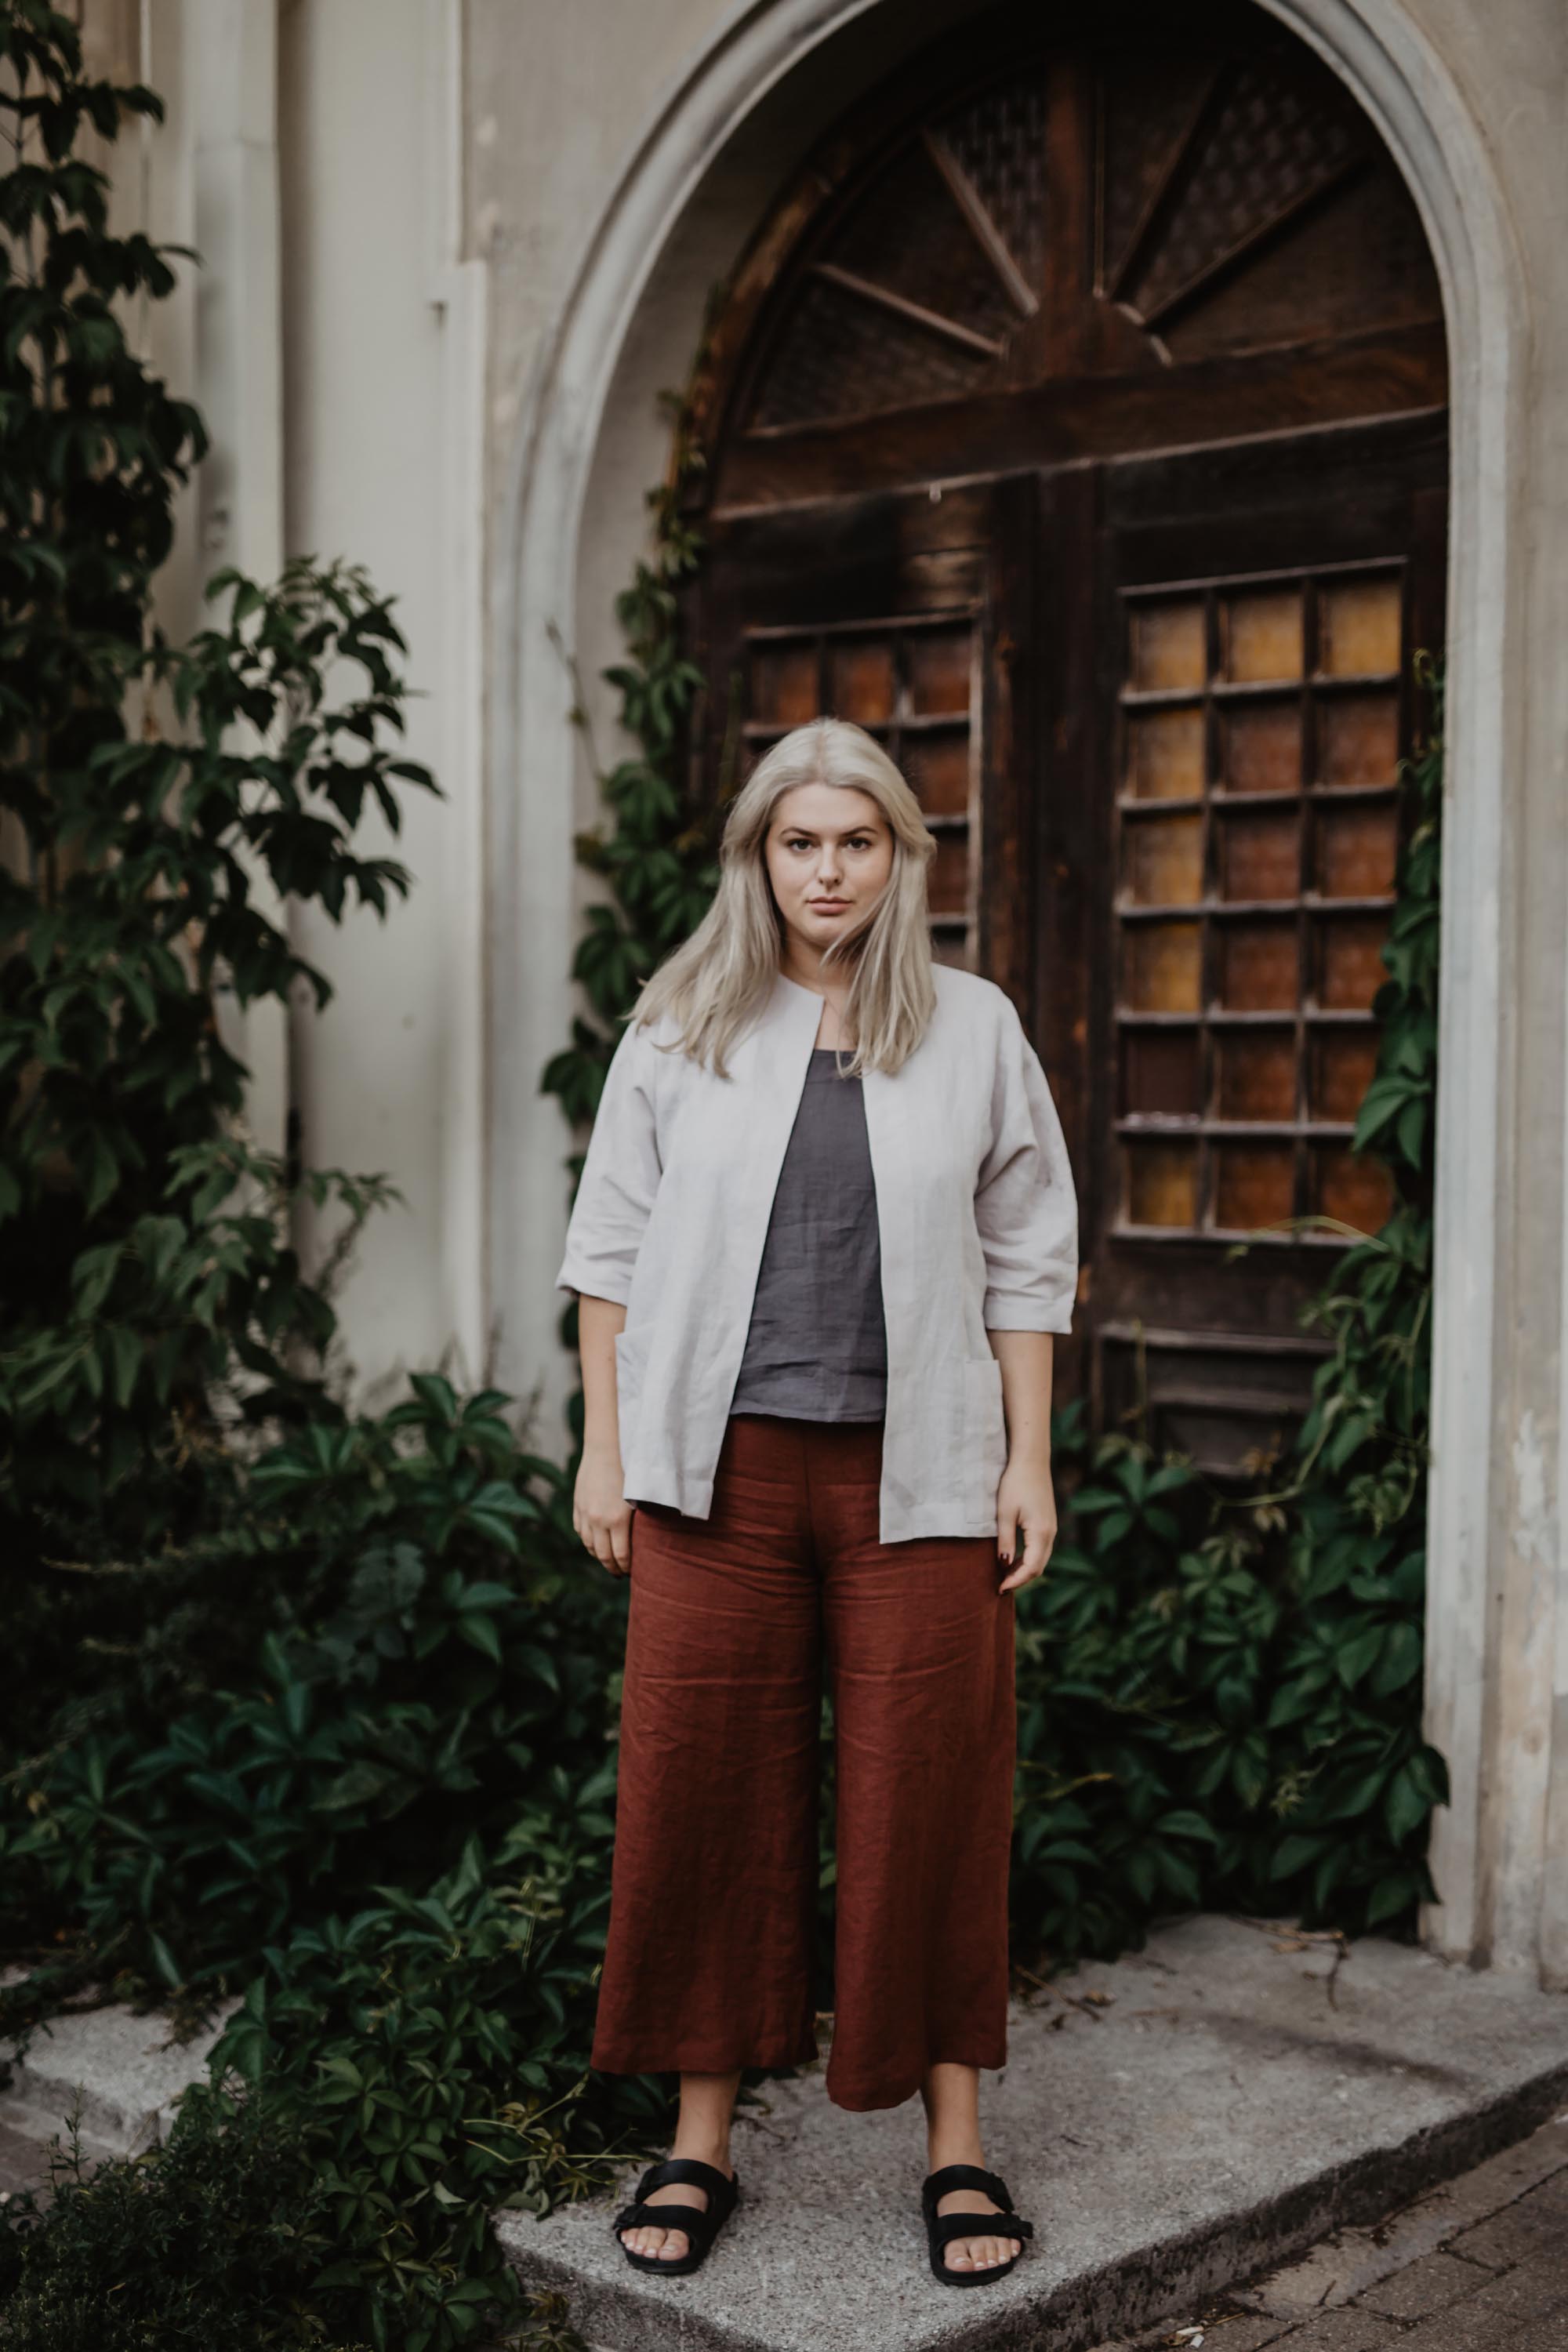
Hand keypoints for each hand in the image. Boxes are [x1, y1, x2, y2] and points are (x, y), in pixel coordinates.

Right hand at [573, 1440, 634, 1575]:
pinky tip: (595, 1542)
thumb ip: (640, 1521)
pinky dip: (588, 1540)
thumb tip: (647, 1541)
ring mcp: (585, 1513)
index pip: (621, 1555)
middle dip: (613, 1567)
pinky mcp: (578, 1505)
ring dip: (599, 1555)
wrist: (607, 1447)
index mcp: (617, 1519)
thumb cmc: (632, 1470)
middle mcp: (598, 1520)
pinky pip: (580, 1530)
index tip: (633, 1572)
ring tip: (608, 1560)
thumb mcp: (641, 1497)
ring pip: (589, 1545)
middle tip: (620, 1573)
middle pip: (603, 1555)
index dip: (627, 1568)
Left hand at [995, 1457, 1056, 1592]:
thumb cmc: (1014, 1483)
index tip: (999, 1589)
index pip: (1031, 1568)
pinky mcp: (1048, 1523)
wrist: (1031, 1460)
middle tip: (1000, 1586)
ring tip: (1004, 1576)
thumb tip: (1004, 1564)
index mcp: (1041, 1532)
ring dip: (1024, 1570)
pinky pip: (1041, 1549)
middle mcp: (1050, 1533)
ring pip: (1041, 1559)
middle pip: (1039, 1567)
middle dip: (1020, 1579)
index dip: (1015, 1581)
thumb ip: (1005, 1540)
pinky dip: (1029, 1559)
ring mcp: (1051, 1528)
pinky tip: (1013, 1559)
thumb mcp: (1004, 1513)